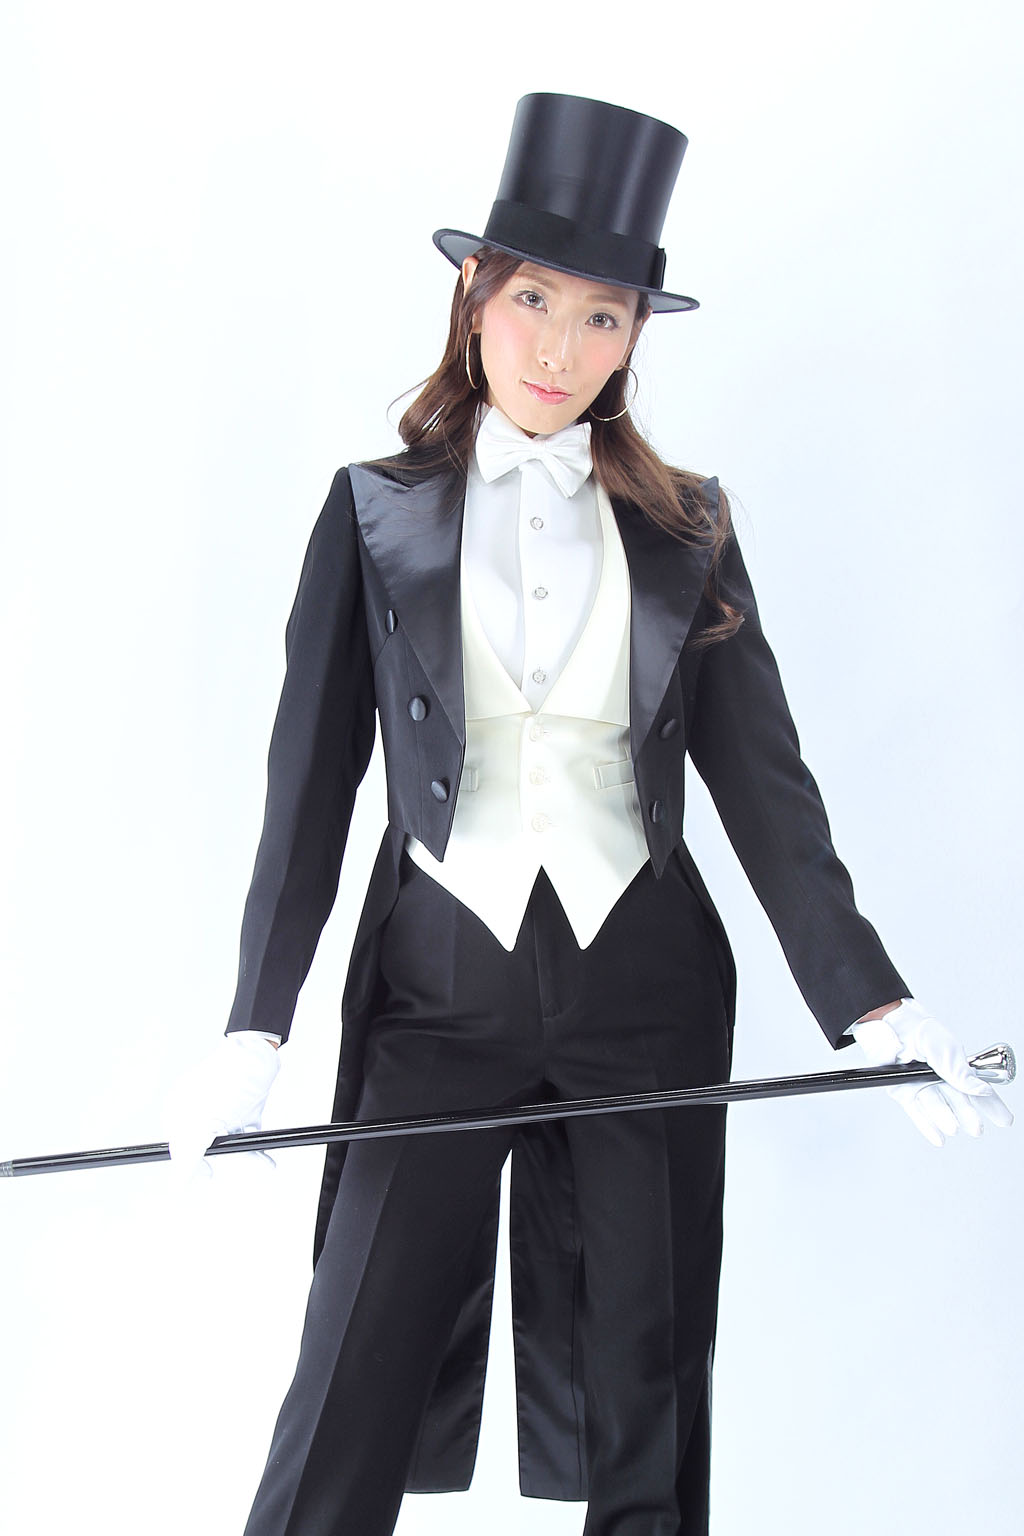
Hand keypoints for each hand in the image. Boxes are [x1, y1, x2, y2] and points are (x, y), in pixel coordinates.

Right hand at [164, 1032, 280, 1181]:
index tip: (206, 1175)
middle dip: (226, 1157)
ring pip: (230, 1142)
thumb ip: (189, 1155)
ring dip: (245, 1155)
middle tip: (237, 1164)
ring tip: (260, 1162)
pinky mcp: (242, 1108)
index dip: (191, 1166)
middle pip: (207, 1146)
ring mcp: (221, 1109)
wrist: (258, 1052)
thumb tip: (177, 1184)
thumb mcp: (204, 1123)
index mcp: (179, 1110)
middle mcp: (199, 1110)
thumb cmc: (227, 1079)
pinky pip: (245, 1133)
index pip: (180, 1148)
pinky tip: (264, 1157)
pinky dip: (255, 1145)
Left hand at [849, 998, 1012, 1146]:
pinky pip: (916, 1112)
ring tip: (954, 1127)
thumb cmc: (920, 1030)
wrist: (890, 1024)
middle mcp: (938, 1078)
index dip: (991, 1105)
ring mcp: (920, 1086)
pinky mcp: (902, 1091)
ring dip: (946, 1119)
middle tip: (977, 1128)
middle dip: (968, 1116)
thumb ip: (961, 1072)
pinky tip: (938, 1137)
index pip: (977, 1089)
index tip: (1004, 1120)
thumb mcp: (946, 1049)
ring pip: (937, 1108)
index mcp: (954, 1067)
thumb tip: (982, 1090)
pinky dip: (927, 1126)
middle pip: (958, 1102)